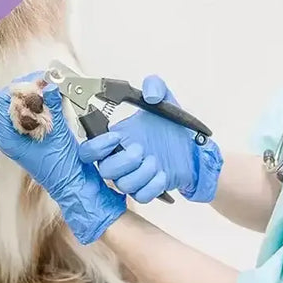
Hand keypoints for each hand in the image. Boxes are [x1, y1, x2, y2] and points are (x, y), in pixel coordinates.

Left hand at [0, 73, 126, 244]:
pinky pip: (35, 111)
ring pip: (25, 103)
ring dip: (40, 94)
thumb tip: (50, 85)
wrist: (75, 185)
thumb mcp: (57, 133)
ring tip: (54, 89)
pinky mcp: (34, 134)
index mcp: (8, 137)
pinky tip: (56, 100)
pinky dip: (45, 103)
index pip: (4, 99)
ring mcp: (22, 135)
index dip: (21, 86)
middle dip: (32, 87)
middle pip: (13, 99)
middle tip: (50, 82)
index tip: (40, 81)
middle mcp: (11, 135)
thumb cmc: (63, 169)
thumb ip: (52, 106)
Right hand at [78, 75, 222, 202]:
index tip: (116, 136)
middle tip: (140, 150)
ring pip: (123, 185)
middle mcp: (120, 159)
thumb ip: (155, 86)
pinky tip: (162, 174)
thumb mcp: (166, 99)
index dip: (96, 146)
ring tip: (155, 162)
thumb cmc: (172, 127)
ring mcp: (133, 176)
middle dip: (122, 161)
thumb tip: (149, 94)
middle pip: (104, 170)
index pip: (89, 149)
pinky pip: (141, 197)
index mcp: (115, 138)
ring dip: (140, 174)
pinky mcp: (147, 189)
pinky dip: (151, 187)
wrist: (193, 148)